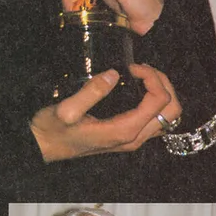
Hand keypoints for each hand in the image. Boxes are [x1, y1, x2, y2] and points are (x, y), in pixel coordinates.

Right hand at [30, 64, 181, 161]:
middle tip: (143, 69)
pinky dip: (155, 102)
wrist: (43, 147)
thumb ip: (91, 92)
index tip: (132, 67)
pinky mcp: (128, 137)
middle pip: (172, 110)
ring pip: (168, 117)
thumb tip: (114, 74)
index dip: (152, 78)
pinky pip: (155, 120)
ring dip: (162, 93)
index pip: (159, 101)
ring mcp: (134, 139)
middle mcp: (135, 138)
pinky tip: (138, 88)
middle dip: (164, 84)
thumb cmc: (53, 130)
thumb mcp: (66, 110)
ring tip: (143, 76)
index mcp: (125, 131)